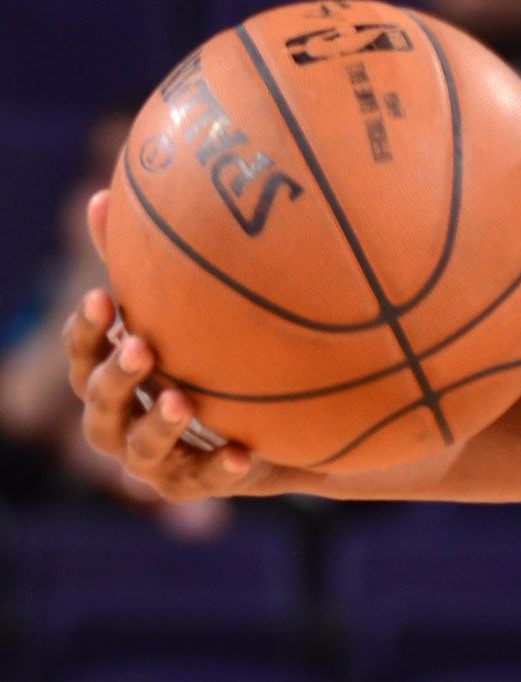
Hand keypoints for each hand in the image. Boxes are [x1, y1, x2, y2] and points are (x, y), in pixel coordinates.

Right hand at [66, 201, 285, 502]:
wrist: (278, 425)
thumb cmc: (210, 358)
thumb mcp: (179, 313)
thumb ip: (141, 263)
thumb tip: (101, 194)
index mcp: (110, 377)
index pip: (81, 353)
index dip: (87, 328)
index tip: (105, 296)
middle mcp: (119, 422)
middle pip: (98, 403)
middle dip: (116, 377)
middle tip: (142, 347)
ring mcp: (152, 461)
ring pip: (139, 450)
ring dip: (159, 426)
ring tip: (185, 401)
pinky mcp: (194, 488)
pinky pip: (204, 482)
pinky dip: (221, 468)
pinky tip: (244, 451)